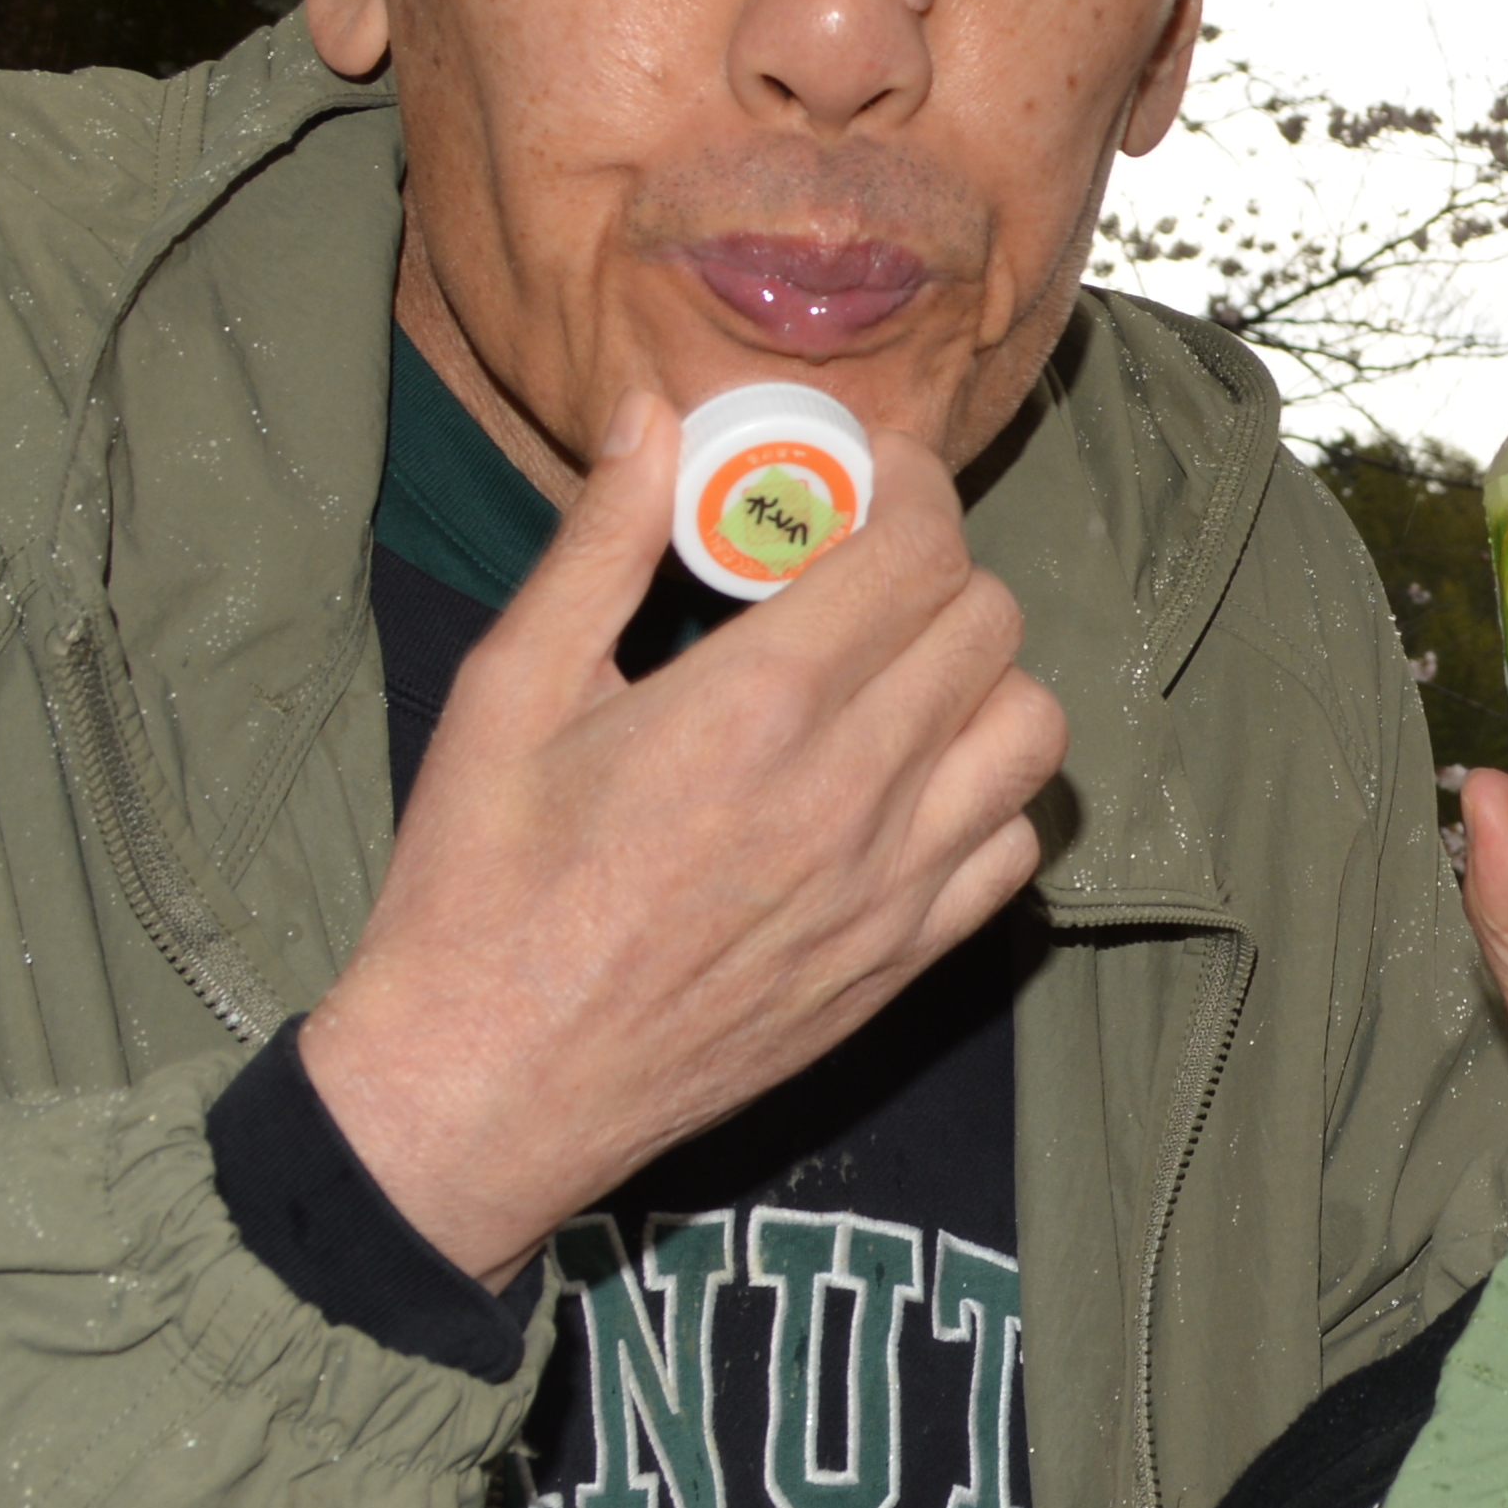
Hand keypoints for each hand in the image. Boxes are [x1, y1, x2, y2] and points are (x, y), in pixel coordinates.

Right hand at [304, 401, 1068, 1285]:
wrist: (484, 1089)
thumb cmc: (478, 888)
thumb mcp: (509, 691)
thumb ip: (600, 544)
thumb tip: (653, 418)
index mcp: (757, 707)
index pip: (920, 551)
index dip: (913, 488)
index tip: (871, 476)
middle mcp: (852, 791)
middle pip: (988, 624)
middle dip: (939, 568)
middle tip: (867, 568)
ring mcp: (892, 886)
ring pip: (1030, 731)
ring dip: (980, 678)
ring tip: (897, 672)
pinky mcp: (902, 961)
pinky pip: (1014, 847)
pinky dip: (985, 795)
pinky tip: (904, 783)